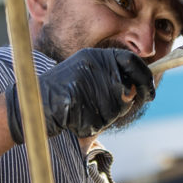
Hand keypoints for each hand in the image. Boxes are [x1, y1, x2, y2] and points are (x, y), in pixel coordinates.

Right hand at [5, 47, 154, 142]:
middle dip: (122, 105)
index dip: (146, 78)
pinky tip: (75, 118)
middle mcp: (91, 66)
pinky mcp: (77, 102)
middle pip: (126, 91)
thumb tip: (140, 92)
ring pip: (115, 109)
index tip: (151, 94)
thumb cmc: (63, 93)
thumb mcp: (86, 75)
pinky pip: (99, 122)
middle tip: (103, 108)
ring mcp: (84, 83)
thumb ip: (112, 79)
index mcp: (94, 56)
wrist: (31, 104)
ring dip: (104, 117)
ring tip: (83, 110)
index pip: (131, 61)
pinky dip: (90, 125)